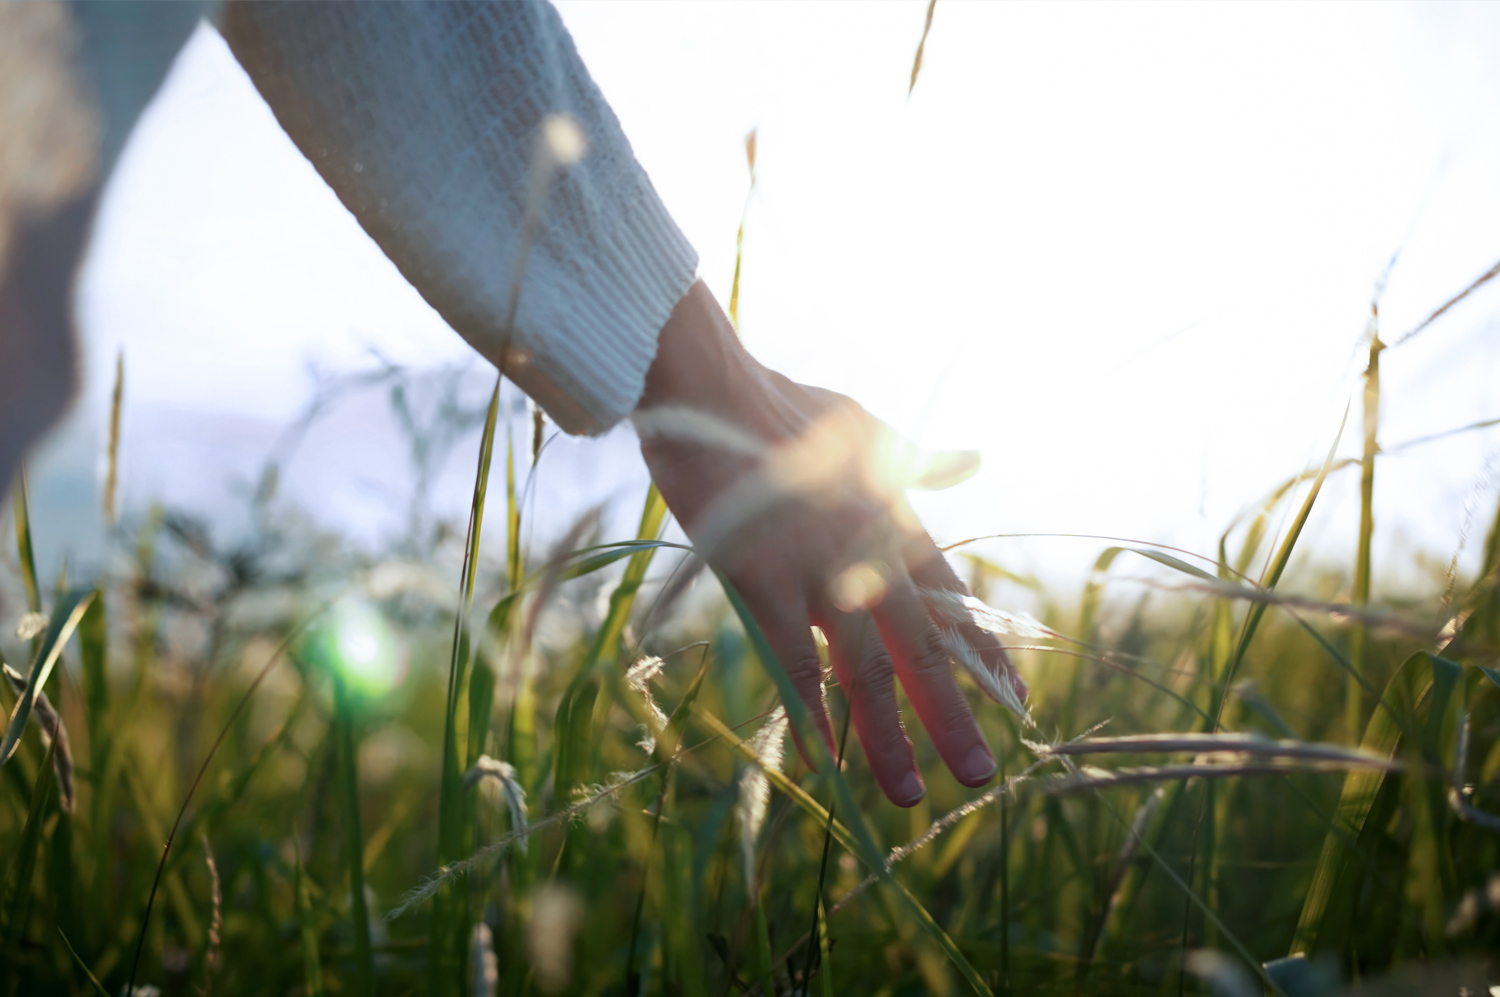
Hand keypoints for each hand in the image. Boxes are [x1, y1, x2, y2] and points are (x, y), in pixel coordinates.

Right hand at [635, 280, 1020, 805]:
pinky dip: (812, 714)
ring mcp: (818, 570)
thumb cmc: (781, 405)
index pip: (953, 598)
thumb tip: (972, 458)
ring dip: (888, 735)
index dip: (981, 651)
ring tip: (911, 794)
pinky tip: (825, 761)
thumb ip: (917, 460)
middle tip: (980, 774)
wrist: (712, 389)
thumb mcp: (866, 428)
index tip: (1015, 697)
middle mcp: (869, 552)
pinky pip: (792, 663)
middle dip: (951, 713)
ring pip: (865, 669)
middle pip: (921, 648)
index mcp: (896, 518)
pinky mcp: (763, 582)